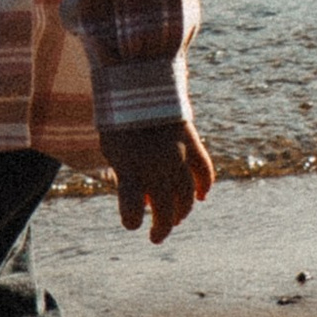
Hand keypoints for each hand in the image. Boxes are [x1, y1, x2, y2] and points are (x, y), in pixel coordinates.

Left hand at [102, 116, 214, 244]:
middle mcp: (155, 166)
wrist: (138, 79)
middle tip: (156, 237)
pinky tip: (201, 197)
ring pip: (186, 194)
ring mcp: (177, 155)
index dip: (131, 220)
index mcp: (129, 169)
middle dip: (161, 226)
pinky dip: (204, 185)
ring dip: (182, 211)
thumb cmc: (117, 116)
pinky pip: (203, 170)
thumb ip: (125, 172)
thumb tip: (143, 197)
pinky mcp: (191, 142)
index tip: (132, 225)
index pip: (132, 207)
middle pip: (164, 208)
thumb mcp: (111, 147)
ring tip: (176, 220)